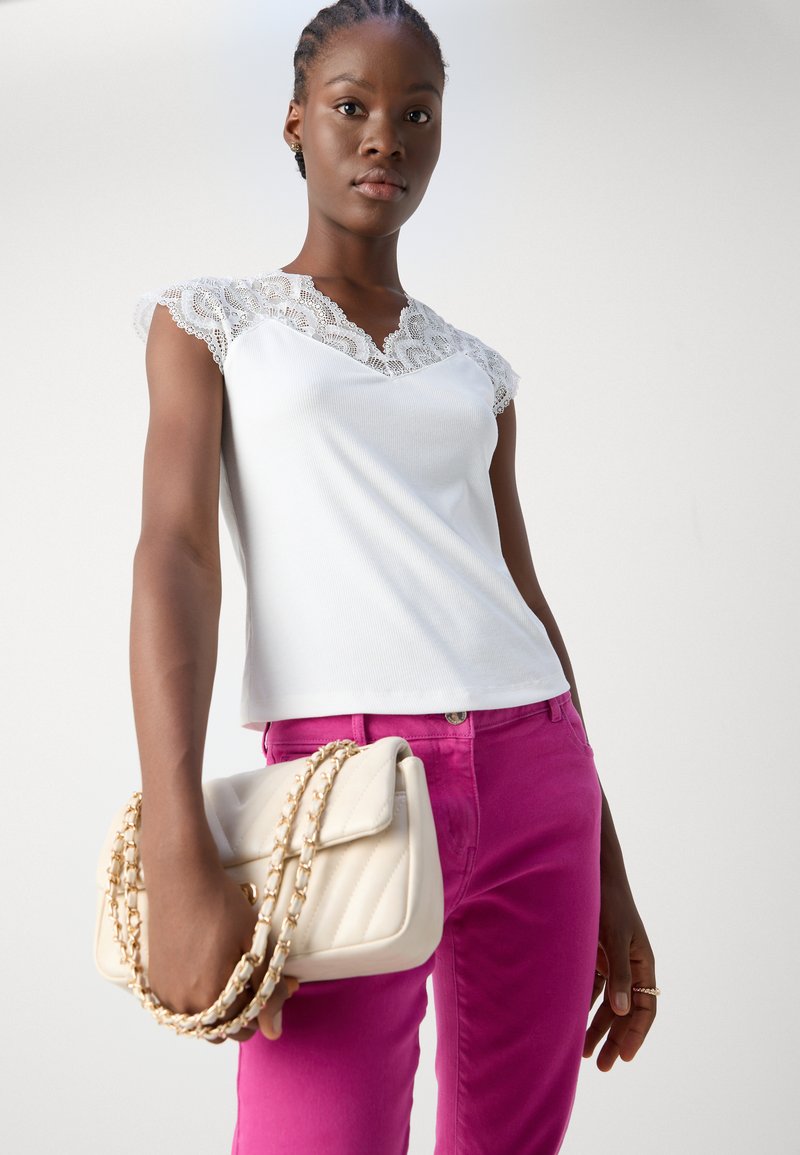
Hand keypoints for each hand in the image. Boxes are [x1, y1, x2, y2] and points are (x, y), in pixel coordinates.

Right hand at [139, 828, 299, 1045]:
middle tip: (254, 976)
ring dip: (220, 1008)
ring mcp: (166, 996)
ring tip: (231, 973)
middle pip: (224, 1029)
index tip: (275, 980)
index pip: (248, 1023)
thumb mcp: (255, 944)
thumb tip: (275, 1032)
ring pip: (203, 1022)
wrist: (181, 877)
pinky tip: (208, 972)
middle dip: (244, 1009)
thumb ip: (267, 990)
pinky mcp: (155, 983)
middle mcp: (184, 1005)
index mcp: (211, 999)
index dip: (266, 1001)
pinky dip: (198, 1000)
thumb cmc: (221, 906)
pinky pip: (182, 1009)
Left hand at [583, 874, 657, 1070]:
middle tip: (604, 1066)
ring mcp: (611, 961)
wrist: (591, 874)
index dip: (636, 1034)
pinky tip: (570, 1024)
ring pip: (607, 1004)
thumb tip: (622, 1011)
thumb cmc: (608, 902)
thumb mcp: (615, 937)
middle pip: (625, 1012)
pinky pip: (590, 989)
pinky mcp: (593, 956)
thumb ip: (619, 973)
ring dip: (597, 1027)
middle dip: (616, 1039)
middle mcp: (629, 966)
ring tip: (584, 1054)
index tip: (625, 1058)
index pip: (645, 1008)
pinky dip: (582, 1007)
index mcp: (643, 963)